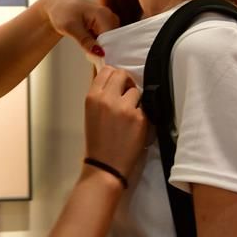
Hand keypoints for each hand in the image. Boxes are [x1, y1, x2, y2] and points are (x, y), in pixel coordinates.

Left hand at [39, 0, 117, 58]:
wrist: (56, 6)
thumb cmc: (62, 12)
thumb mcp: (71, 28)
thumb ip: (86, 41)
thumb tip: (100, 53)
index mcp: (104, 14)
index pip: (112, 38)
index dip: (106, 50)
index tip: (96, 59)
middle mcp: (109, 16)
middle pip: (113, 40)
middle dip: (103, 49)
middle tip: (88, 53)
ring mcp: (107, 20)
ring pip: (109, 41)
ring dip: (99, 47)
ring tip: (86, 45)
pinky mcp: (103, 24)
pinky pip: (105, 39)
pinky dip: (97, 44)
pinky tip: (88, 45)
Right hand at [84, 66, 148, 182]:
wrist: (105, 166)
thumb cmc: (97, 141)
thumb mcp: (91, 113)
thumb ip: (100, 95)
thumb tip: (113, 80)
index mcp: (92, 97)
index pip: (107, 71)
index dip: (115, 77)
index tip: (118, 84)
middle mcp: (108, 99)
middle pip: (123, 75)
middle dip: (127, 83)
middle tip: (127, 95)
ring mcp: (125, 108)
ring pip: (136, 91)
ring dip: (135, 100)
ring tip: (129, 116)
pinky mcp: (140, 118)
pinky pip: (145, 107)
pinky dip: (142, 115)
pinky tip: (134, 127)